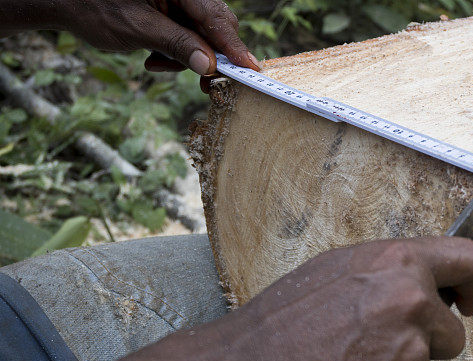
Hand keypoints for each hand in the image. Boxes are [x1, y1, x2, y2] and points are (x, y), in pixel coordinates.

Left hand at [56, 0, 259, 75]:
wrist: (64, 4)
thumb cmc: (95, 8)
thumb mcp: (139, 29)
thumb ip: (177, 45)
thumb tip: (209, 65)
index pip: (215, 17)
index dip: (233, 45)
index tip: (250, 69)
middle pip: (215, 27)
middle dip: (210, 56)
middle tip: (206, 82)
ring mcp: (176, 5)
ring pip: (201, 38)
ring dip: (187, 58)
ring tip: (157, 64)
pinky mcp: (169, 17)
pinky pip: (186, 40)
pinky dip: (174, 55)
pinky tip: (153, 59)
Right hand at [214, 237, 472, 360]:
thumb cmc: (286, 319)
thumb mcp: (340, 269)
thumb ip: (392, 272)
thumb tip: (427, 283)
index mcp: (399, 264)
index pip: (470, 261)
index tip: (468, 303)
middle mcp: (412, 304)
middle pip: (454, 333)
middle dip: (427, 343)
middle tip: (379, 345)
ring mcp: (408, 354)